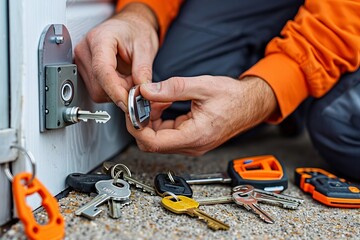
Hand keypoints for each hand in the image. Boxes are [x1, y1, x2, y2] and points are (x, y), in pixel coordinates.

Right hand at [74, 3, 158, 110]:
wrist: (130, 26)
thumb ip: (143, 70)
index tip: (127, 103)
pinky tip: (121, 79)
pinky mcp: (85, 71)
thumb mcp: (146, 47)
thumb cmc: (135, 30)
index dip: (115, 91)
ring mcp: (83, 62)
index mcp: (100, 39)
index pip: (102, 71)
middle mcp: (86, 51)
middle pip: (99, 86)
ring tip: (129, 77)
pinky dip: (113, 90)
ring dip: (117, 92)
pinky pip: (98, 91)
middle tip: (136, 84)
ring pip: (97, 92)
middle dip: (120, 91)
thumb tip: (140, 91)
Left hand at [126, 76, 277, 154]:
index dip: (137, 127)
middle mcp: (192, 145)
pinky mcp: (191, 139)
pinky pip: (167, 134)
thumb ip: (172, 88)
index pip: (153, 142)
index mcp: (195, 136)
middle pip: (152, 143)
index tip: (131, 110)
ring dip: (150, 119)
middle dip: (141, 121)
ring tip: (155, 99)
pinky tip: (163, 104)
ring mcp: (191, 144)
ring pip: (158, 138)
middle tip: (141, 100)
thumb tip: (146, 91)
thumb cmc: (233, 98)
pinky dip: (160, 119)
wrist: (251, 104)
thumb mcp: (202, 86)